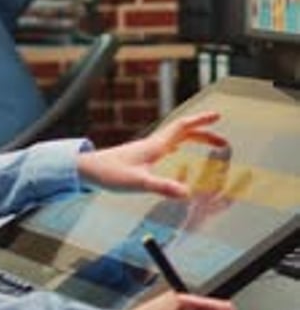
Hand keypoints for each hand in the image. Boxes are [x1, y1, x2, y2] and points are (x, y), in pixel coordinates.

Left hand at [77, 111, 227, 197]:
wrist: (86, 170)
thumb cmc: (109, 173)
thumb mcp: (138, 183)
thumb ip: (162, 187)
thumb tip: (186, 193)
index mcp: (155, 146)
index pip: (182, 127)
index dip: (201, 121)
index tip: (218, 116)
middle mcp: (153, 144)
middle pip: (183, 132)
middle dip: (205, 134)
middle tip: (223, 141)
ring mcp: (147, 150)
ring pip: (176, 139)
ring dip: (195, 139)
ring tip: (211, 146)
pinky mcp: (140, 158)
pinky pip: (168, 148)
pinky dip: (181, 149)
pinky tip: (181, 161)